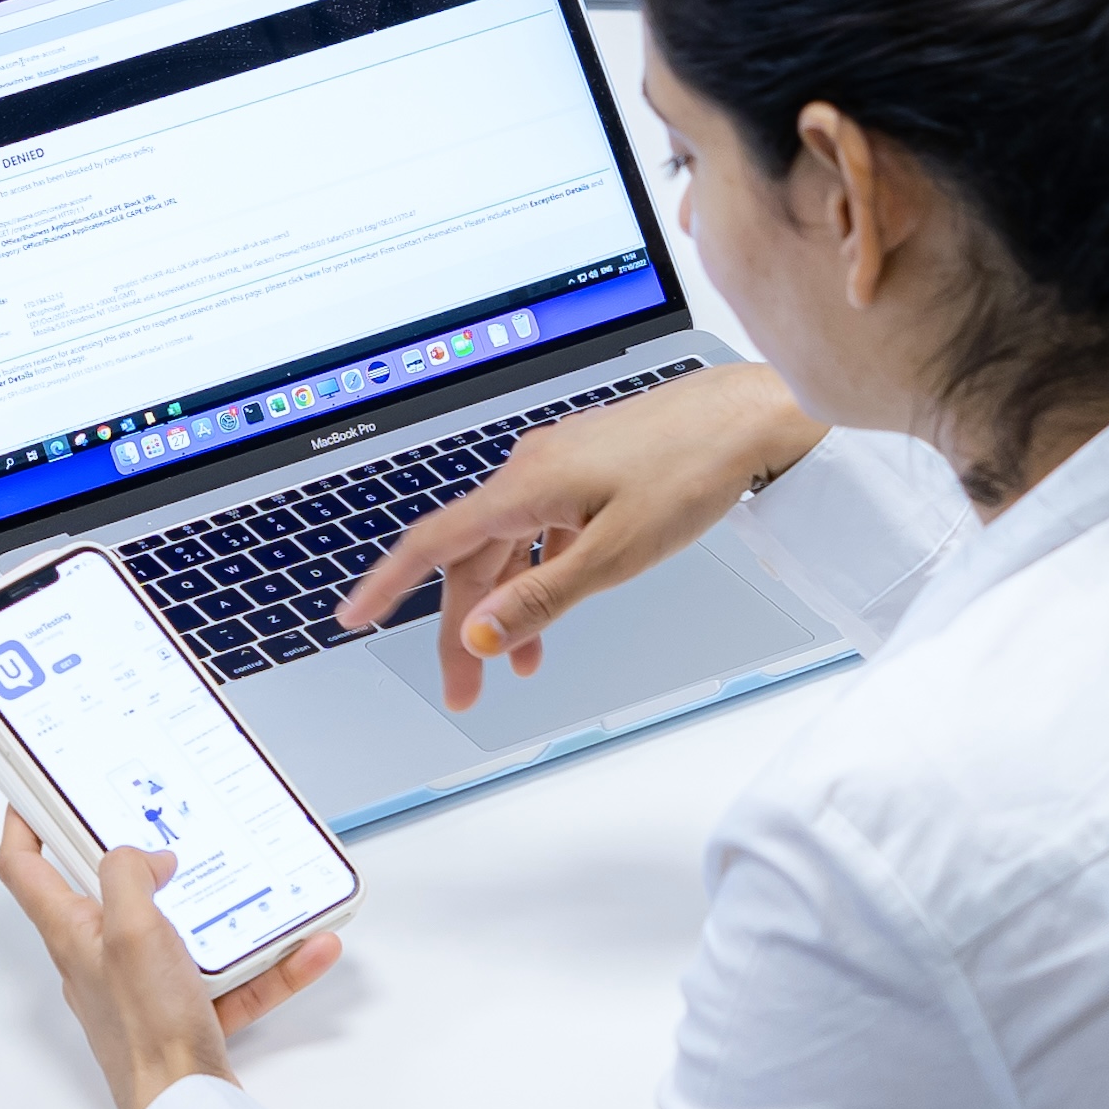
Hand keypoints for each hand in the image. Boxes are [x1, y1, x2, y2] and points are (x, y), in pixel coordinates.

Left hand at [0, 817, 340, 1108]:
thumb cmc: (147, 1033)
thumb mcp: (130, 930)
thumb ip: (128, 876)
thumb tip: (142, 857)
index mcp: (72, 933)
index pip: (24, 868)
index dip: (24, 823)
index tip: (37, 792)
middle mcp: (100, 960)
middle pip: (109, 895)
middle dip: (143, 861)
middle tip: (168, 829)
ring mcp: (142, 990)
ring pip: (184, 935)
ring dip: (227, 914)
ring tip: (263, 893)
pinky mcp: (183, 1017)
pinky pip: (229, 980)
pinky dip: (267, 965)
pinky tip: (304, 951)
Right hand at [335, 364, 823, 709]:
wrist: (755, 416)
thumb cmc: (696, 468)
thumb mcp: (617, 552)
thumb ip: (544, 596)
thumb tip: (481, 634)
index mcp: (527, 484)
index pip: (434, 542)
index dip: (388, 583)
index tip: (353, 617)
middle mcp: (532, 469)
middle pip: (473, 558)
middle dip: (465, 628)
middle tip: (465, 692)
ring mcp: (561, 468)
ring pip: (510, 548)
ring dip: (507, 608)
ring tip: (521, 668)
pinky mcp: (589, 470)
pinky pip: (544, 533)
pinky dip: (540, 576)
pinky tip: (556, 606)